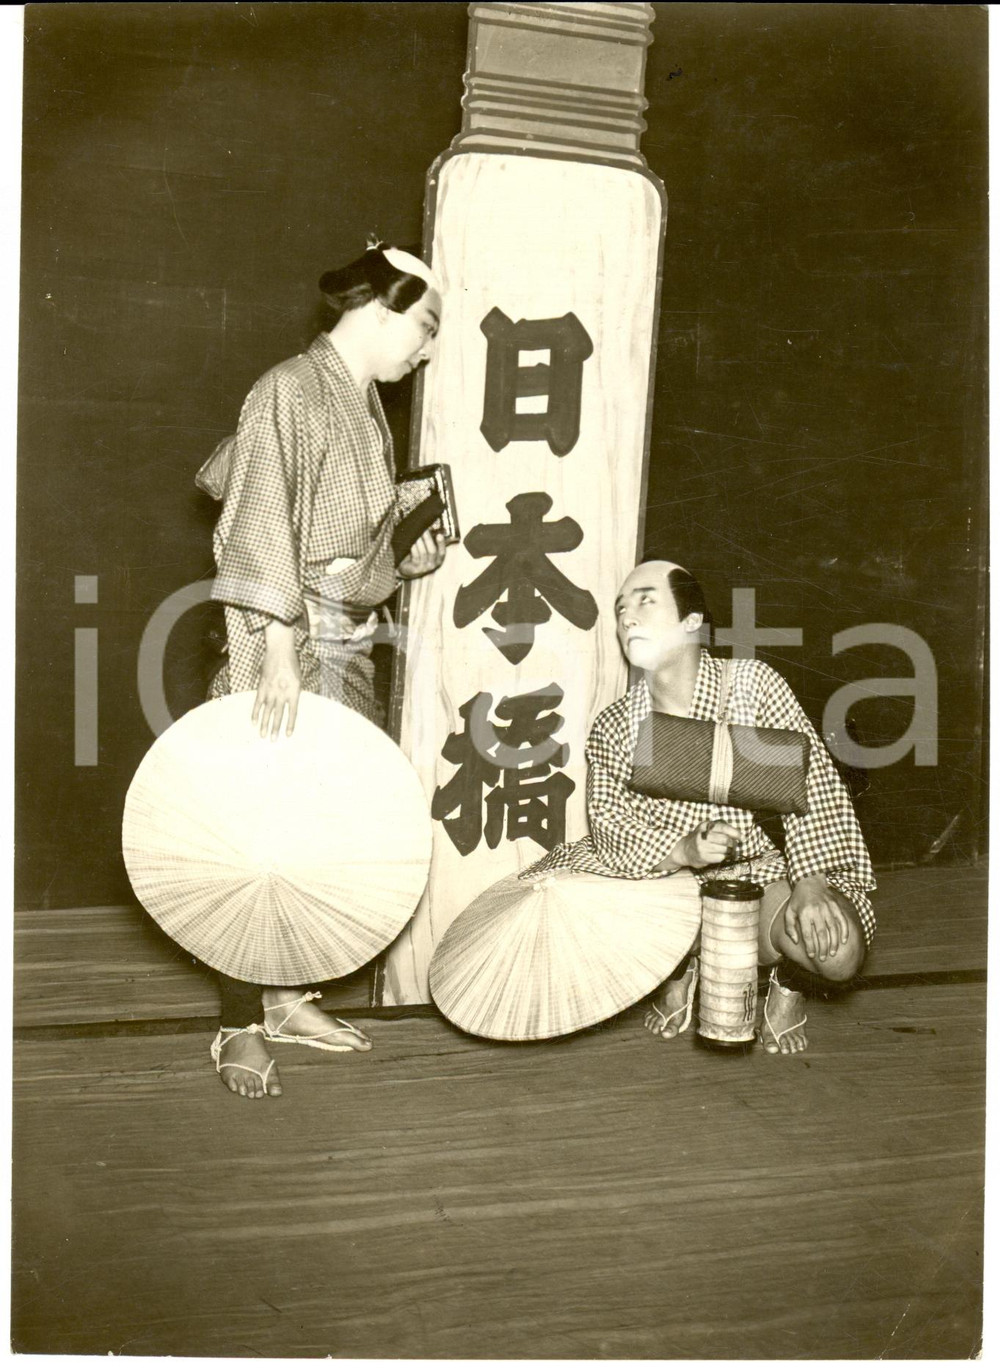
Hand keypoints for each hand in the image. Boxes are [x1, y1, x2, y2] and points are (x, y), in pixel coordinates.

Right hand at [253, 620, 300, 738]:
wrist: (280, 650)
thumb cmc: (292, 664)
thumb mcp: (299, 679)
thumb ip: (293, 693)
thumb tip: (289, 706)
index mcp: (294, 691)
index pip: (292, 712)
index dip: (290, 724)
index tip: (287, 735)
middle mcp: (282, 693)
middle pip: (278, 714)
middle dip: (275, 728)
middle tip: (273, 740)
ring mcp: (271, 690)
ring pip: (266, 711)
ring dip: (264, 724)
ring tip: (262, 735)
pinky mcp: (262, 686)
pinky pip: (257, 702)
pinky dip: (255, 712)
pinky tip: (253, 721)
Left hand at [399, 528, 446, 579]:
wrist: (407, 570)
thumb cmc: (418, 557)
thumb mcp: (426, 551)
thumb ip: (430, 542)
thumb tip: (429, 527)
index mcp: (438, 560)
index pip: (442, 552)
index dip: (441, 544)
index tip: (439, 535)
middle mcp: (432, 565)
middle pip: (432, 551)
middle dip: (428, 539)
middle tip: (423, 529)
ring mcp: (423, 567)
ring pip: (423, 552)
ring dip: (419, 542)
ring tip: (416, 533)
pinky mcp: (415, 568)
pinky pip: (415, 556)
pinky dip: (414, 548)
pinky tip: (412, 542)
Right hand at [672, 819, 740, 869]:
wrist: (685, 850)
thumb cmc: (701, 838)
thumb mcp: (708, 828)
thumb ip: (721, 828)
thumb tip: (738, 835)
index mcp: (705, 826)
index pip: (723, 828)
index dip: (735, 833)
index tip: (742, 838)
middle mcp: (703, 835)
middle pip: (725, 840)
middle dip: (732, 843)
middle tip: (733, 845)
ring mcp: (702, 847)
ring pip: (724, 849)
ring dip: (728, 851)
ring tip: (725, 850)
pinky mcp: (703, 857)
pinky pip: (721, 857)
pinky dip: (723, 856)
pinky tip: (719, 854)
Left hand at [784, 874, 850, 961]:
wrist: (810, 881)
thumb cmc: (798, 899)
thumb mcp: (789, 911)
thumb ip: (790, 927)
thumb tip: (796, 941)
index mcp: (804, 913)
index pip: (808, 934)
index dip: (810, 946)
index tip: (812, 955)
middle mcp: (817, 911)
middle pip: (821, 934)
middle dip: (823, 948)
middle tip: (823, 958)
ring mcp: (828, 908)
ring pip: (833, 929)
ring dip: (834, 943)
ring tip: (832, 953)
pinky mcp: (835, 906)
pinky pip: (842, 920)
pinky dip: (844, 931)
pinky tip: (844, 941)